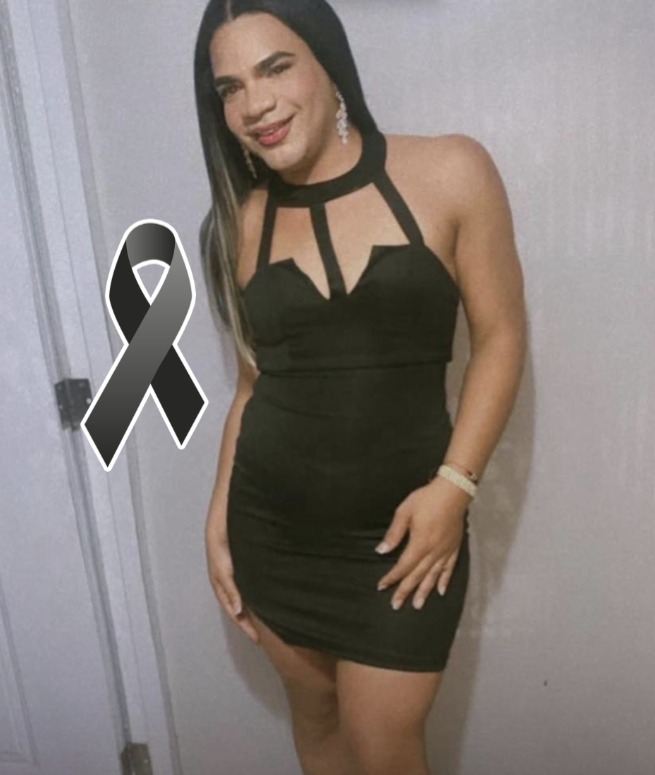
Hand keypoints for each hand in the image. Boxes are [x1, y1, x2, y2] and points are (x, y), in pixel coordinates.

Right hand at [205, 522, 259, 643]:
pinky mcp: (243, 570)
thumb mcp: (224, 571)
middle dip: (251, 623)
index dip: (246, 627)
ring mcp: (237, 579)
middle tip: (266, 637)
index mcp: (223, 590)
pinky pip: (251, 589)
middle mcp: (230, 586)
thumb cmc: (220, 549)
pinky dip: (258, 598)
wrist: (222, 527)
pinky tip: (267, 601)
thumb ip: (231, 590)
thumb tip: (239, 612)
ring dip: (256, 612)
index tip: (258, 640)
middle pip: (241, 611)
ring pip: (247, 600)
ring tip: (270, 622)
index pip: (236, 615)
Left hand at [375, 476, 469, 608]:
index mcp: (419, 544)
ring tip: (417, 605)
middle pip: (417, 575)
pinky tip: (440, 591)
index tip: (382, 586)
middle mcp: (433, 552)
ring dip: (424, 591)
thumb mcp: (404, 512)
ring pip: (433, 576)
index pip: (403, 566)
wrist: (453, 491)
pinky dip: (444, 580)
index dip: (392, 577)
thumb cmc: (426, 499)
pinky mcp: (454, 547)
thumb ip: (394, 533)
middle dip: (405, 590)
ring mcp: (445, 551)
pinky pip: (449, 568)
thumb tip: (381, 550)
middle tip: (396, 605)